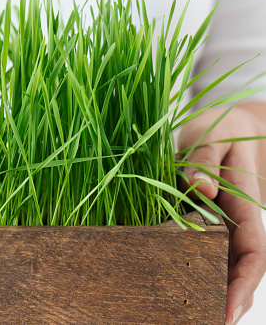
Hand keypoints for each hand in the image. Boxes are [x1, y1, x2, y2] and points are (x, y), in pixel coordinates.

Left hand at [179, 102, 265, 323]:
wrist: (232, 125)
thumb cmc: (223, 128)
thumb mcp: (214, 136)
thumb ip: (205, 160)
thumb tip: (200, 189)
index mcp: (245, 206)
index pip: (253, 255)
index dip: (243, 287)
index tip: (227, 314)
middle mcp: (236, 221)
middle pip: (237, 269)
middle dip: (225, 300)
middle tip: (198, 324)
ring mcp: (222, 222)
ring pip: (222, 263)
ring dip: (211, 290)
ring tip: (185, 315)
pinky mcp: (206, 217)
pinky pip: (205, 248)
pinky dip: (197, 268)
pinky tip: (177, 281)